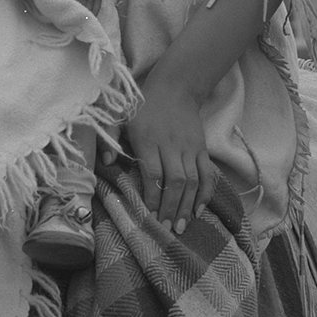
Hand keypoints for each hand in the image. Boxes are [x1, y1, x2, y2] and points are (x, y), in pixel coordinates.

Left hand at [127, 74, 214, 234]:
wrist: (176, 87)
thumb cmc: (144, 107)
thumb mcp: (122, 118)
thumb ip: (111, 139)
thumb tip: (108, 162)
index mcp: (149, 139)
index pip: (153, 174)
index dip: (152, 197)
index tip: (148, 216)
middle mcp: (171, 145)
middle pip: (175, 182)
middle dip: (171, 208)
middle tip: (166, 229)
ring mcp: (190, 147)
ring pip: (192, 181)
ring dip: (188, 206)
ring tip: (182, 227)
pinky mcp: (202, 148)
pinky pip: (207, 173)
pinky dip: (206, 193)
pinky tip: (200, 209)